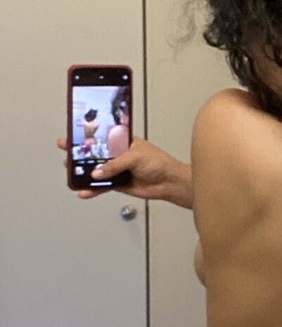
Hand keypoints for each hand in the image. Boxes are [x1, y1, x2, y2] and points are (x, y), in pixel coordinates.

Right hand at [57, 136, 193, 208]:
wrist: (169, 183)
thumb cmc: (159, 163)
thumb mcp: (135, 157)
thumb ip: (115, 164)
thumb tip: (97, 172)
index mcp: (122, 142)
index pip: (101, 136)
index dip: (87, 136)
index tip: (72, 135)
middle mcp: (118, 155)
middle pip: (95, 154)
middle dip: (80, 154)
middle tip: (67, 154)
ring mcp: (117, 170)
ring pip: (96, 171)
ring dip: (83, 173)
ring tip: (71, 173)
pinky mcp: (118, 184)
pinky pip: (101, 187)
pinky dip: (92, 190)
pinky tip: (84, 191)